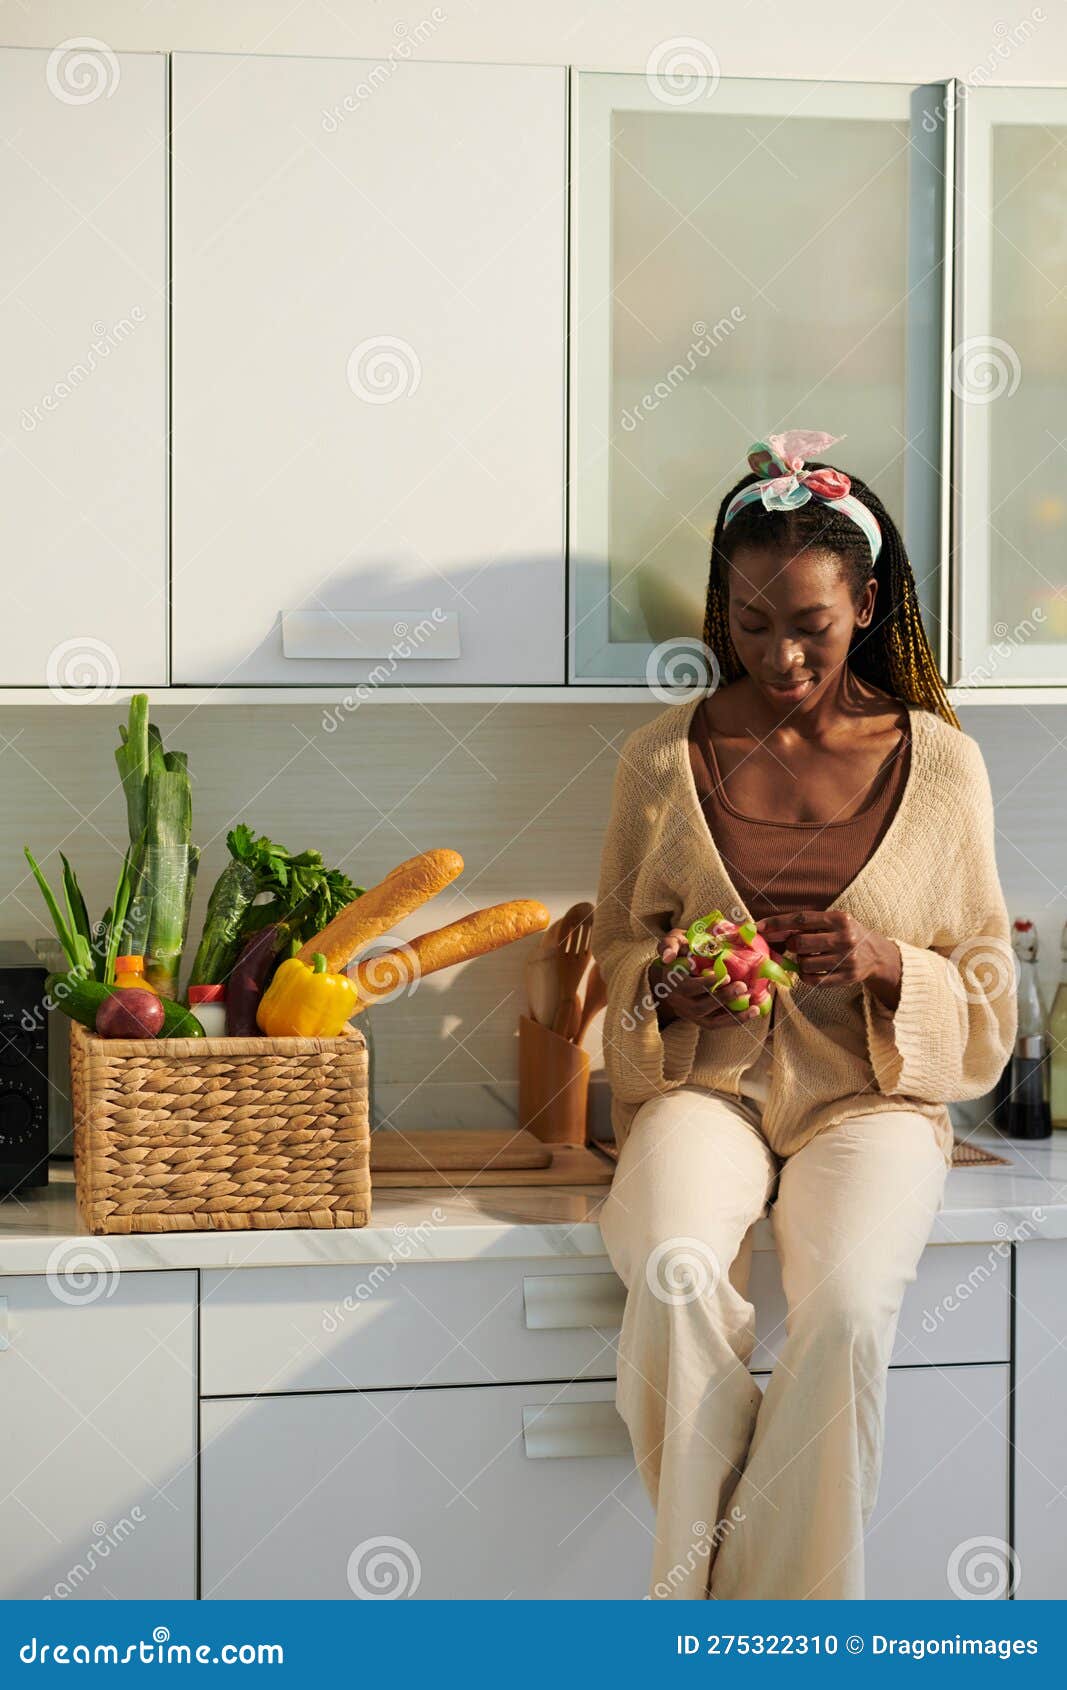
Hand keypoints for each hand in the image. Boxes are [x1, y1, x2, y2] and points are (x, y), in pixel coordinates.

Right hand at [650, 928, 763, 1026]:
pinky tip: (751, 1012)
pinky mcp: (699, 1019)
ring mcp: (688, 1013)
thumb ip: (670, 944)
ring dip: (733, 1016)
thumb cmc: (678, 951)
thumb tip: (668, 956)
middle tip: (742, 986)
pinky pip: (717, 1024)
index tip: (725, 976)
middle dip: (723, 998)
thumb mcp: (672, 941)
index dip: (706, 984)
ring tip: (753, 1008)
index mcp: (670, 982)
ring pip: (710, 1021)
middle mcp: (677, 1001)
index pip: (687, 988)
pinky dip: (735, 1020)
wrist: (672, 970)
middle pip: (700, 1007)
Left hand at [756, 910, 901, 1009]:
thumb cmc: (846, 934)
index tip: (758, 927)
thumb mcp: (833, 921)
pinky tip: (812, 970)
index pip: (801, 919)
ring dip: (800, 962)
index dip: (777, 923)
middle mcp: (845, 938)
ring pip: (805, 964)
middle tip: (796, 946)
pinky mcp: (846, 978)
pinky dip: (806, 976)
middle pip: (800, 943)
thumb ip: (807, 925)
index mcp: (840, 919)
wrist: (876, 955)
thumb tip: (771, 930)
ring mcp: (847, 959)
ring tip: (810, 957)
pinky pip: (813, 980)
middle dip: (791, 946)